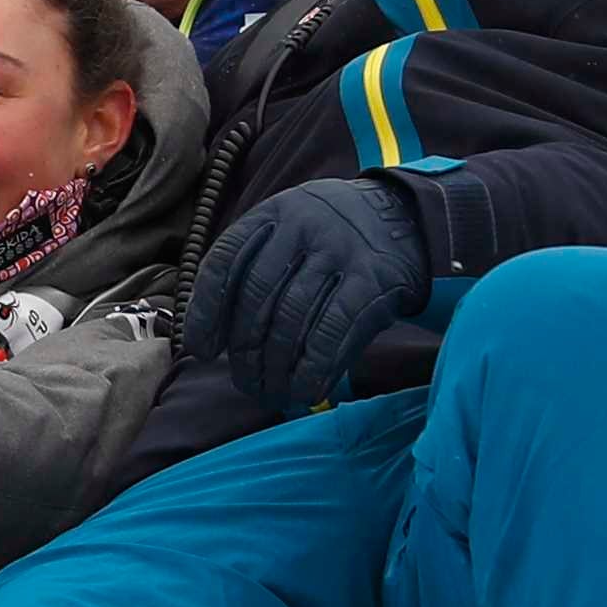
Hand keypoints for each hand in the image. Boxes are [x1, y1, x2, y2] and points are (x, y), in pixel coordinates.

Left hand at [189, 175, 430, 415]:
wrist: (406, 220)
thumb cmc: (329, 240)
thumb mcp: (289, 232)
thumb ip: (251, 270)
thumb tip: (208, 341)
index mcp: (272, 213)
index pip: (224, 262)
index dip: (205, 311)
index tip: (201, 351)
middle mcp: (302, 226)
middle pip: (256, 296)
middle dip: (244, 348)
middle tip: (244, 382)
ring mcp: (339, 250)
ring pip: (291, 317)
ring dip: (276, 365)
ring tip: (270, 392)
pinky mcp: (371, 278)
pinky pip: (332, 329)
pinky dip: (313, 367)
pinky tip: (304, 390)